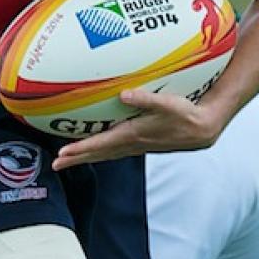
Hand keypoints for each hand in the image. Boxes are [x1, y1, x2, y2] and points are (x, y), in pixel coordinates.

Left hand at [53, 90, 225, 170]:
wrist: (203, 129)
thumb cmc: (186, 114)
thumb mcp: (168, 103)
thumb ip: (145, 99)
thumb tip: (123, 94)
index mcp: (134, 135)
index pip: (101, 144)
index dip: (81, 149)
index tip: (62, 153)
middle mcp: (132, 144)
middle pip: (98, 153)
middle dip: (76, 159)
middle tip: (55, 164)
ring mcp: (136, 146)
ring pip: (105, 154)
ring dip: (86, 157)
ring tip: (68, 160)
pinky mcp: (141, 144)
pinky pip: (114, 150)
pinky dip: (100, 151)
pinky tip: (95, 149)